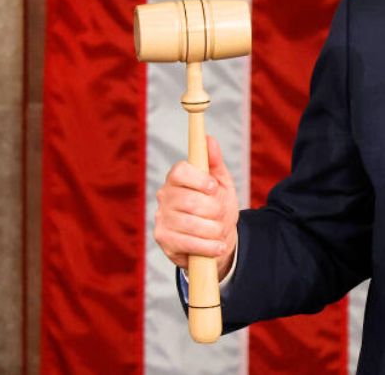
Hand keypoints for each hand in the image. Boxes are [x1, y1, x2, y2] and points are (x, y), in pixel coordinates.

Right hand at [153, 135, 238, 280]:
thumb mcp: (221, 183)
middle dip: (214, 210)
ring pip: (190, 224)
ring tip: (221, 231)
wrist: (216, 238)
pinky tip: (218, 246)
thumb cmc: (217, 206)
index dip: (199, 179)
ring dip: (214, 230)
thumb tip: (209, 139)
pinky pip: (187, 243)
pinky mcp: (163, 239)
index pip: (179, 172)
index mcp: (177, 179)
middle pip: (189, 201)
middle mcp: (164, 197)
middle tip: (223, 215)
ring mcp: (161, 218)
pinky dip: (208, 246)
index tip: (214, 187)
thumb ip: (214, 162)